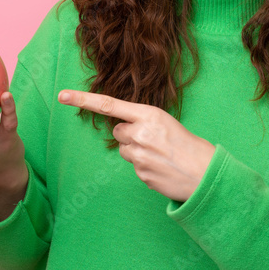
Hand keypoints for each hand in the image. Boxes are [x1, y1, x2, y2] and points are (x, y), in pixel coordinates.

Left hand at [57, 89, 214, 202]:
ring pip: (124, 150)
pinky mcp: (140, 174)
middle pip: (118, 131)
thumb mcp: (167, 123)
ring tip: (159, 156)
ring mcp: (139, 155)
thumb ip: (143, 122)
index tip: (62, 95)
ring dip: (137, 152)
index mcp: (149, 114)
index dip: (83, 100)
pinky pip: (134, 166)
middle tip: (154, 142)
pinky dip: (144, 167)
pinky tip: (161, 168)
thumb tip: (122, 131)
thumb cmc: (188, 145)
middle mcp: (140, 133)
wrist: (206, 173)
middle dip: (130, 135)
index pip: (109, 105)